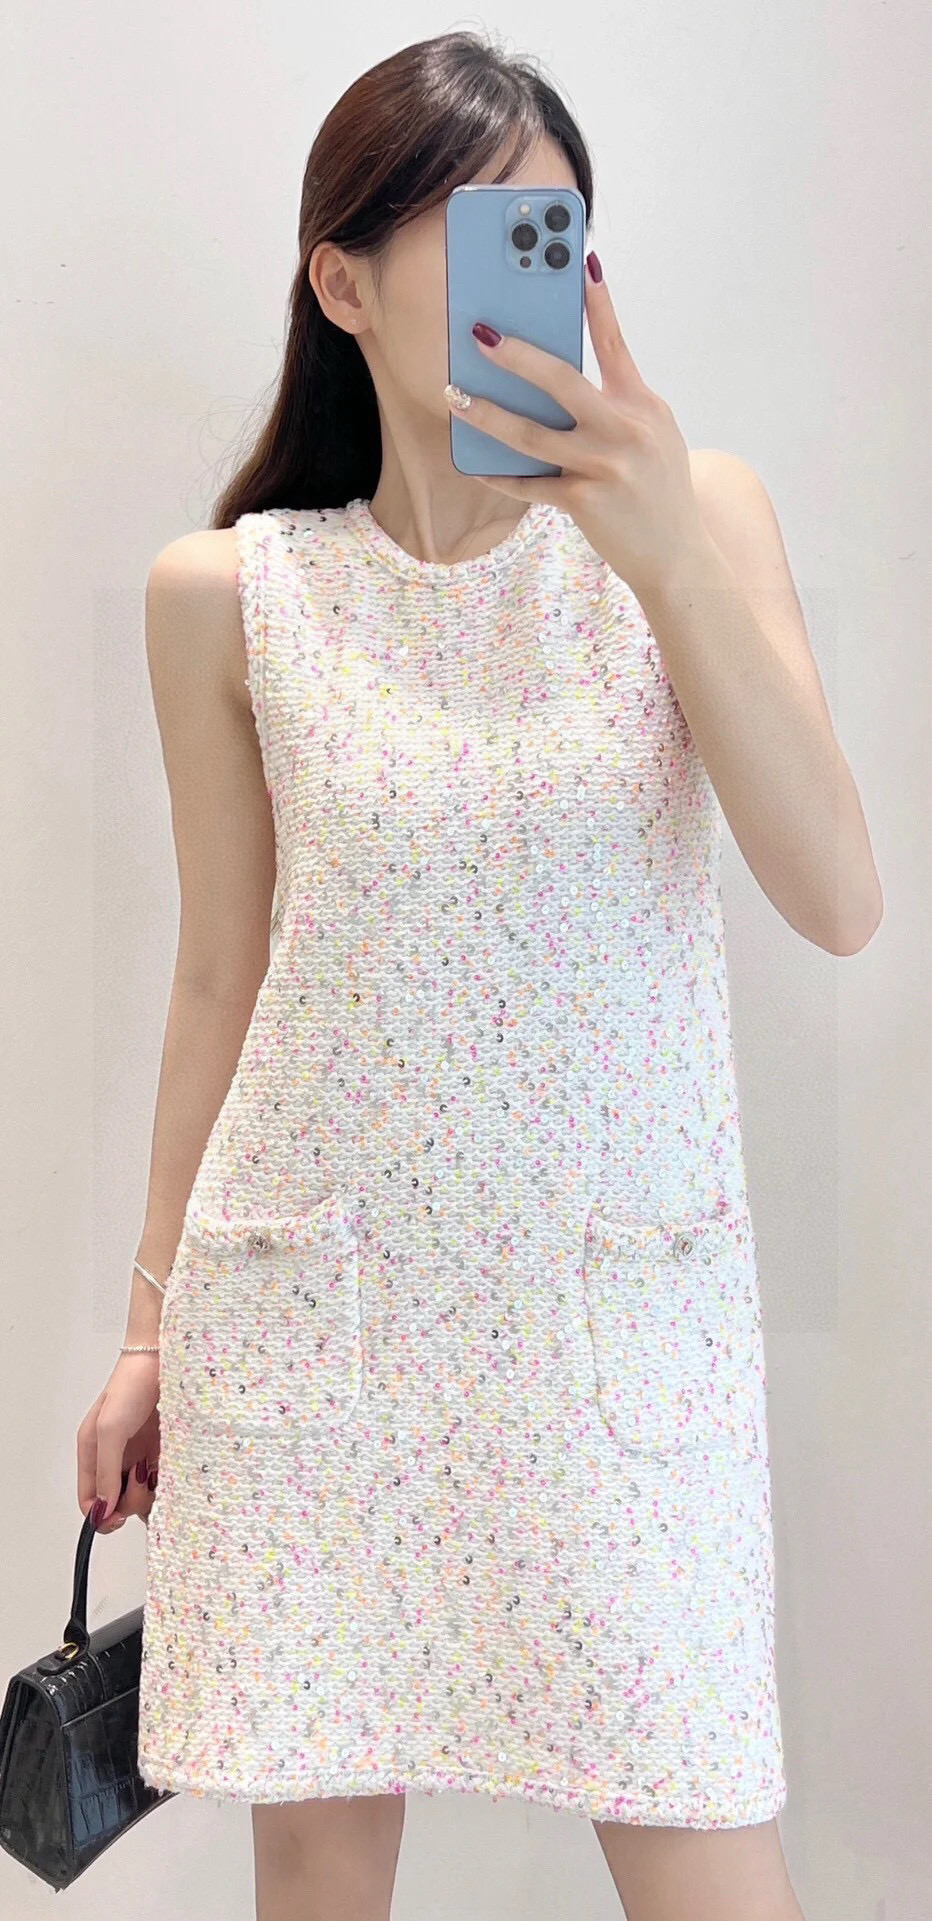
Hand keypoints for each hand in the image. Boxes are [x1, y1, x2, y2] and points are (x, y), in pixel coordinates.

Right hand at [76, 1352, 160, 1534]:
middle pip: (117, 1503)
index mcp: (93, 1453)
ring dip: (149, 1492)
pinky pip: (163, 1482)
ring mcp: (140, 1456)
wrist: (166, 1359)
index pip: (90, 1500)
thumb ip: (106, 1470)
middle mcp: (116, 1458)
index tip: (117, 1517)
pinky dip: (167, 1483)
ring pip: (141, 1497)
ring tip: (154, 1467)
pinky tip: (169, 1467)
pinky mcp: (163, 1452)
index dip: (101, 1515)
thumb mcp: (110, 1428)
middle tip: (141, 1478)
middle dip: (129, 1501)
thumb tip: (103, 1508)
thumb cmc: (131, 1384)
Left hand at [444, 252, 708, 597]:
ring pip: (532, 434)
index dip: (596, 302)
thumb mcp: (655, 435)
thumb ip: (618, 403)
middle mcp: (625, 429)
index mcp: (643, 404)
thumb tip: (557, 379)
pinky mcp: (586, 501)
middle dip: (516, 355)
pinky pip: (531, 485)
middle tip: (479, 334)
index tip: (578, 261)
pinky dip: (500, 475)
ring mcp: (605, 466)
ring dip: (487, 414)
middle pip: (561, 380)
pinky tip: (473, 464)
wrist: (679, 554)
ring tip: (456, 395)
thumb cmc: (659, 489)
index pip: (614, 343)